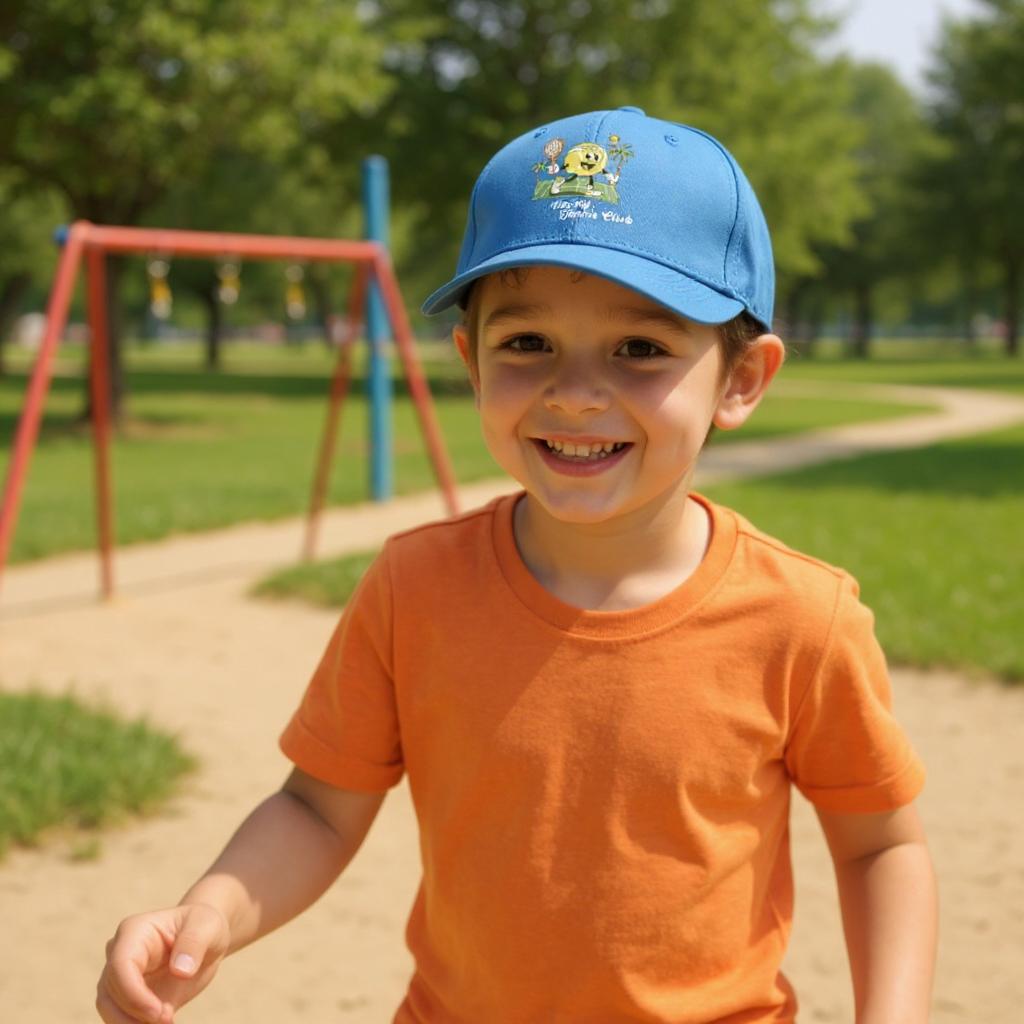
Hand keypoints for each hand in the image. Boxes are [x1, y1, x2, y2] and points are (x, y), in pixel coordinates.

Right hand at [96, 903, 229, 1022]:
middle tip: (167, 1020)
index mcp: (134, 932)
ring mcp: (121, 977)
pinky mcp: (130, 997)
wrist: (206, 940)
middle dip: (134, 1015)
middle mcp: (120, 954)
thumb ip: (193, 944)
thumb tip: (180, 971)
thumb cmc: (204, 927)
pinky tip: (165, 1023)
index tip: (159, 1012)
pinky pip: (122, 1018)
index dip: (133, 994)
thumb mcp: (207, 926)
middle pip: (109, 993)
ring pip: (109, 1010)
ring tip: (167, 1022)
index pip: (120, 966)